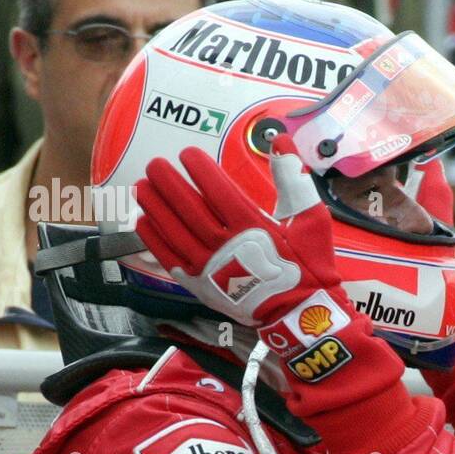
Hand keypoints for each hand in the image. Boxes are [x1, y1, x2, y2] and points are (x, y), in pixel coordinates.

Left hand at [133, 138, 430, 453]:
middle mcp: (224, 244)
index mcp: (251, 225)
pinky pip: (170, 258)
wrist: (301, 314)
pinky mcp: (200, 285)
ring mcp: (209, 266)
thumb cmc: (308, 266)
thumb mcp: (311, 219)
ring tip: (142, 186)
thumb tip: (280, 139)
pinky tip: (144, 221)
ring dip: (155, 206)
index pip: (215, 188)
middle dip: (168, 182)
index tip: (187, 154)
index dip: (198, 168)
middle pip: (187, 206)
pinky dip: (155, 238)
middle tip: (155, 165)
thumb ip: (294, 177)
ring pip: (173, 230)